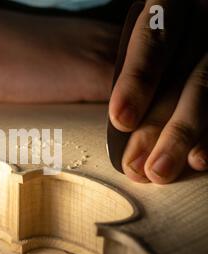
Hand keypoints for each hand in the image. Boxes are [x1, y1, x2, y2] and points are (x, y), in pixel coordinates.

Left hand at [109, 0, 207, 183]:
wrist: (197, 28)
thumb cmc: (152, 39)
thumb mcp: (141, 38)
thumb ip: (132, 69)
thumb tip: (119, 123)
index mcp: (171, 5)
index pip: (155, 40)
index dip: (138, 81)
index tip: (120, 119)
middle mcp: (205, 20)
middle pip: (185, 76)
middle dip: (158, 126)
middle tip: (135, 166)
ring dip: (184, 137)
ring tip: (160, 171)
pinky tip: (199, 159)